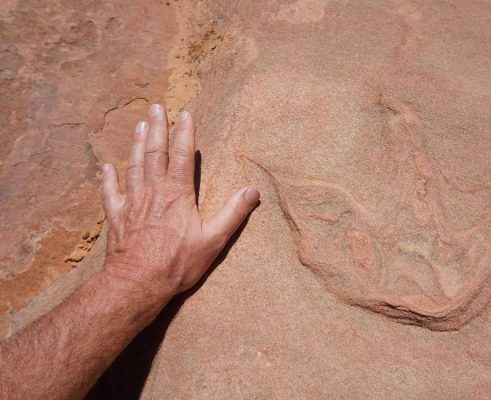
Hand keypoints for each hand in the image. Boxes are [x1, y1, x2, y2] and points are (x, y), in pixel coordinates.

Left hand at [101, 104, 258, 299]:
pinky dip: (109, 178)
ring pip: (134, 166)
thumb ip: (233, 214)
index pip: (182, 156)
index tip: (186, 114)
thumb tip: (253, 191)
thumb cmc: (177, 263)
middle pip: (155, 153)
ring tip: (139, 125)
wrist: (138, 282)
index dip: (184, 134)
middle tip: (156, 107)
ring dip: (137, 144)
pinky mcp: (117, 217)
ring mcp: (132, 203)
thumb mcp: (213, 240)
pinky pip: (111, 192)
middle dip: (157, 128)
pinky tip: (107, 167)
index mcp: (177, 195)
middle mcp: (153, 192)